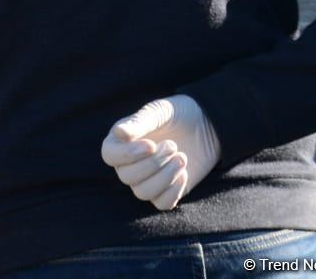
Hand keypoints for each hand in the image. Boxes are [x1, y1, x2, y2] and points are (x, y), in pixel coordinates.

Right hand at [101, 94, 219, 210]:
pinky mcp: (166, 191)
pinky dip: (173, 190)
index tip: (151, 145)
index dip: (127, 155)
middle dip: (153, 163)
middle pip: (127, 176)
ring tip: (181, 158)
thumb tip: (119, 133)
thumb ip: (139, 122)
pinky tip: (184, 173)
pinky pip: (162, 203)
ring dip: (165, 177)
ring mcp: (147, 179)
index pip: (109, 155)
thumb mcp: (159, 112)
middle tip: (172, 145)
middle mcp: (129, 163)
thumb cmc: (177, 114)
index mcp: (121, 141)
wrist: (206, 125)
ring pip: (143, 192)